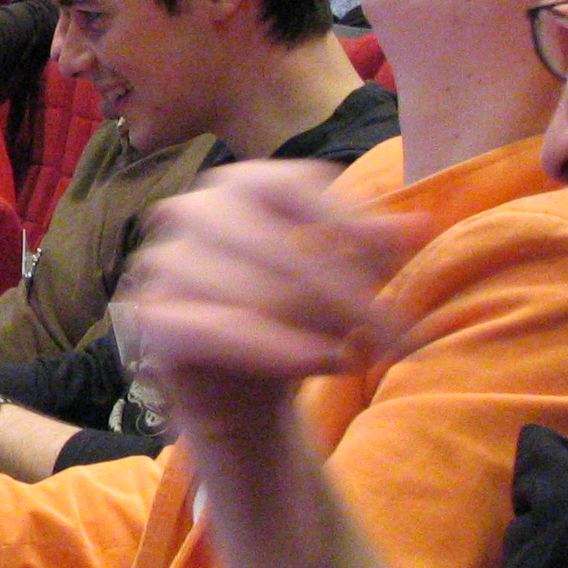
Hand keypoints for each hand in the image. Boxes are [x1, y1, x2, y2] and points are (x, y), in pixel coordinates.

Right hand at [128, 161, 424, 438]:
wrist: (240, 385)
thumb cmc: (294, 316)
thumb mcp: (343, 275)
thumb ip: (372, 247)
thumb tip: (417, 225)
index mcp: (239, 182)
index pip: (294, 188)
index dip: (348, 226)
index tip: (399, 266)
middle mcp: (194, 209)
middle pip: (278, 244)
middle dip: (345, 297)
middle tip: (396, 337)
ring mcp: (163, 260)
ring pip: (252, 290)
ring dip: (314, 329)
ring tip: (356, 357)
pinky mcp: (150, 315)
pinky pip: (217, 329)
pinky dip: (276, 350)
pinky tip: (321, 364)